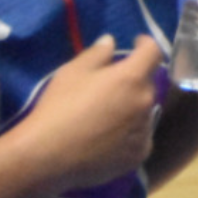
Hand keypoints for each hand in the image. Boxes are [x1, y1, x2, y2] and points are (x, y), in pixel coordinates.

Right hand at [23, 34, 161, 191]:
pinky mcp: (138, 154)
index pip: (152, 52)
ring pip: (144, 112)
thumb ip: (96, 53)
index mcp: (132, 78)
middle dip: (134, 80)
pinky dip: (130, 134)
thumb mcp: (72, 72)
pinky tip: (110, 138)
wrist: (45, 156)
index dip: (145, 44)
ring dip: (132, 108)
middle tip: (111, 86)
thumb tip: (111, 41)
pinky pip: (140, 137)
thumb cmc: (57, 108)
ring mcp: (144, 130)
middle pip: (146, 84)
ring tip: (106, 116)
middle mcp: (145, 101)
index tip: (137, 44)